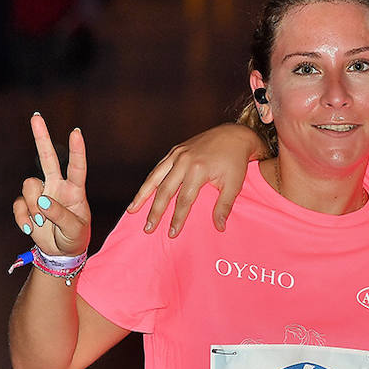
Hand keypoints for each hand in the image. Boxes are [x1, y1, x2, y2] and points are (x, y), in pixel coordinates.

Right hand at [13, 114, 90, 256]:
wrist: (61, 252)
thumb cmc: (75, 238)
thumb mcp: (75, 230)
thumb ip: (61, 215)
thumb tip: (43, 201)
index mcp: (75, 190)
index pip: (77, 167)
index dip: (77, 150)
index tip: (76, 132)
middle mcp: (57, 186)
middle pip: (48, 158)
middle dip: (41, 137)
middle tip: (36, 116)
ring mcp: (40, 194)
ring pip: (29, 186)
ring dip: (33, 206)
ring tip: (43, 222)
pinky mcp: (27, 206)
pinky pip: (19, 206)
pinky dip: (23, 219)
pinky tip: (32, 228)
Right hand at [126, 124, 260, 236]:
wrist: (234, 135)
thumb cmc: (236, 161)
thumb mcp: (234, 184)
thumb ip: (224, 206)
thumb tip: (219, 227)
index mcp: (198, 169)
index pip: (184, 199)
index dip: (177, 218)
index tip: (172, 233)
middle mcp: (184, 160)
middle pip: (165, 190)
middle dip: (155, 211)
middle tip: (148, 229)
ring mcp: (177, 153)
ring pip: (155, 177)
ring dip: (142, 195)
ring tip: (132, 211)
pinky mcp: (175, 150)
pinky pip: (158, 167)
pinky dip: (148, 181)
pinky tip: (142, 193)